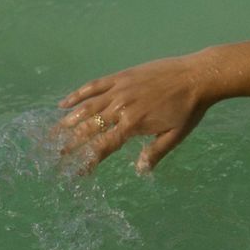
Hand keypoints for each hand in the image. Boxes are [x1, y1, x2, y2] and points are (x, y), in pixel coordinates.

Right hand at [57, 54, 210, 171]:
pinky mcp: (122, 76)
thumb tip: (138, 170)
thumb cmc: (188, 109)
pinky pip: (95, 85)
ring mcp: (120, 89)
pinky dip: (78, 93)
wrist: (196, 76)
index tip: (74, 173)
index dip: (87, 161)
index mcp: (134, 125)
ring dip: (68, 119)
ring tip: (52, 131)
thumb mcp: (175, 136)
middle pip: (89, 127)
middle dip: (69, 143)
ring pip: (87, 105)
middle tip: (53, 155)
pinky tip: (65, 101)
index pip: (103, 147)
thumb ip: (155, 153)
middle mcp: (122, 107)